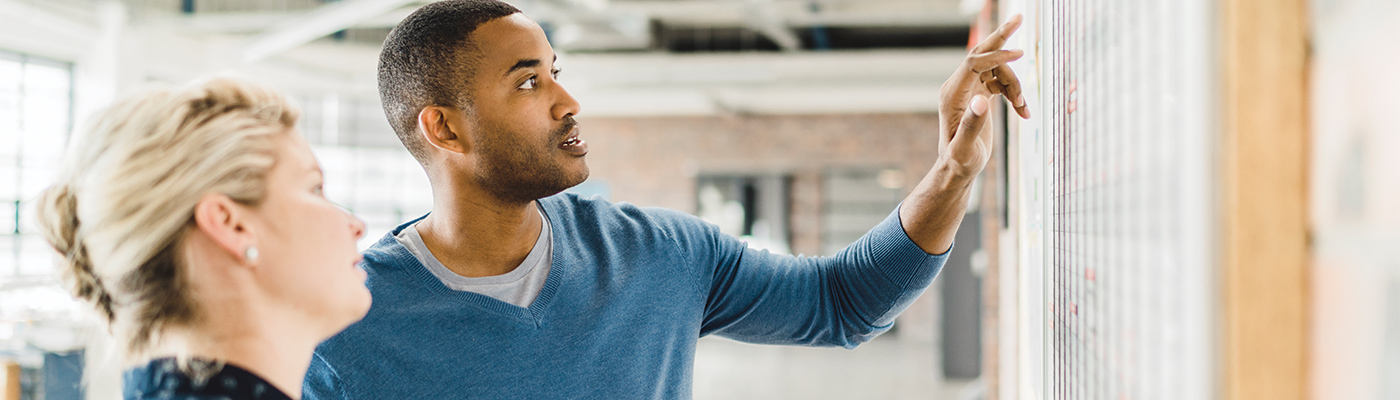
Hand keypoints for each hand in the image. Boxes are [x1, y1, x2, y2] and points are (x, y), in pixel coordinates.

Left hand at [937, 14, 1028, 178]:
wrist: (958, 169)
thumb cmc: (959, 162)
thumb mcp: (964, 149)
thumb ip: (972, 125)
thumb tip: (982, 100)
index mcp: (952, 94)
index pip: (974, 63)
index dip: (997, 56)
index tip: (1021, 54)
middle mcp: (958, 87)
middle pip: (981, 53)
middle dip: (1002, 37)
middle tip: (1020, 17)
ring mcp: (969, 89)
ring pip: (999, 71)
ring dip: (1016, 85)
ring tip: (1024, 108)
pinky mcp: (979, 95)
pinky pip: (1001, 83)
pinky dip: (1015, 93)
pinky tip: (1024, 112)